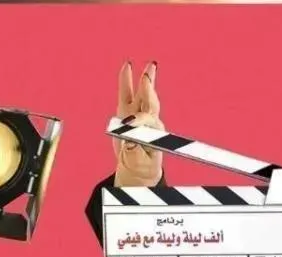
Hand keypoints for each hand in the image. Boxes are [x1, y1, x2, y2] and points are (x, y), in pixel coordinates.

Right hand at [113, 60, 162, 187]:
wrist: (138, 166)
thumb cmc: (141, 166)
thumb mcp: (137, 163)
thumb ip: (133, 153)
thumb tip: (128, 142)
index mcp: (155, 134)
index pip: (147, 122)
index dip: (137, 121)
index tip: (127, 123)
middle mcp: (150, 121)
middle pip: (150, 104)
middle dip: (148, 91)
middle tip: (147, 78)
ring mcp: (138, 114)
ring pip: (143, 94)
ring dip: (145, 80)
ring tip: (150, 65)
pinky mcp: (127, 111)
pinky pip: (126, 93)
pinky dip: (126, 80)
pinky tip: (127, 66)